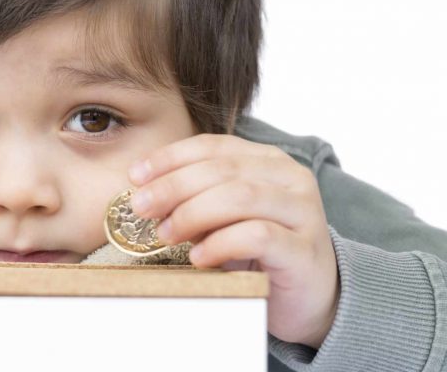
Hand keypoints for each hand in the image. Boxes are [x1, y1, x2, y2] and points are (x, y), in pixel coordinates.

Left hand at [128, 134, 339, 348]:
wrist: (311, 301)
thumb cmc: (261, 255)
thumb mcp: (225, 219)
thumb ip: (197, 199)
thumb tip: (146, 195)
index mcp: (268, 161)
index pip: (214, 146)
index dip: (171, 157)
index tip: (135, 175)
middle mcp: (290, 178)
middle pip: (223, 169)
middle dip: (174, 186)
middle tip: (142, 207)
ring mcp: (303, 212)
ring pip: (240, 197)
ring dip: (194, 213)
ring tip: (166, 234)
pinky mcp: (305, 250)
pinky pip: (258, 236)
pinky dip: (221, 243)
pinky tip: (199, 257)